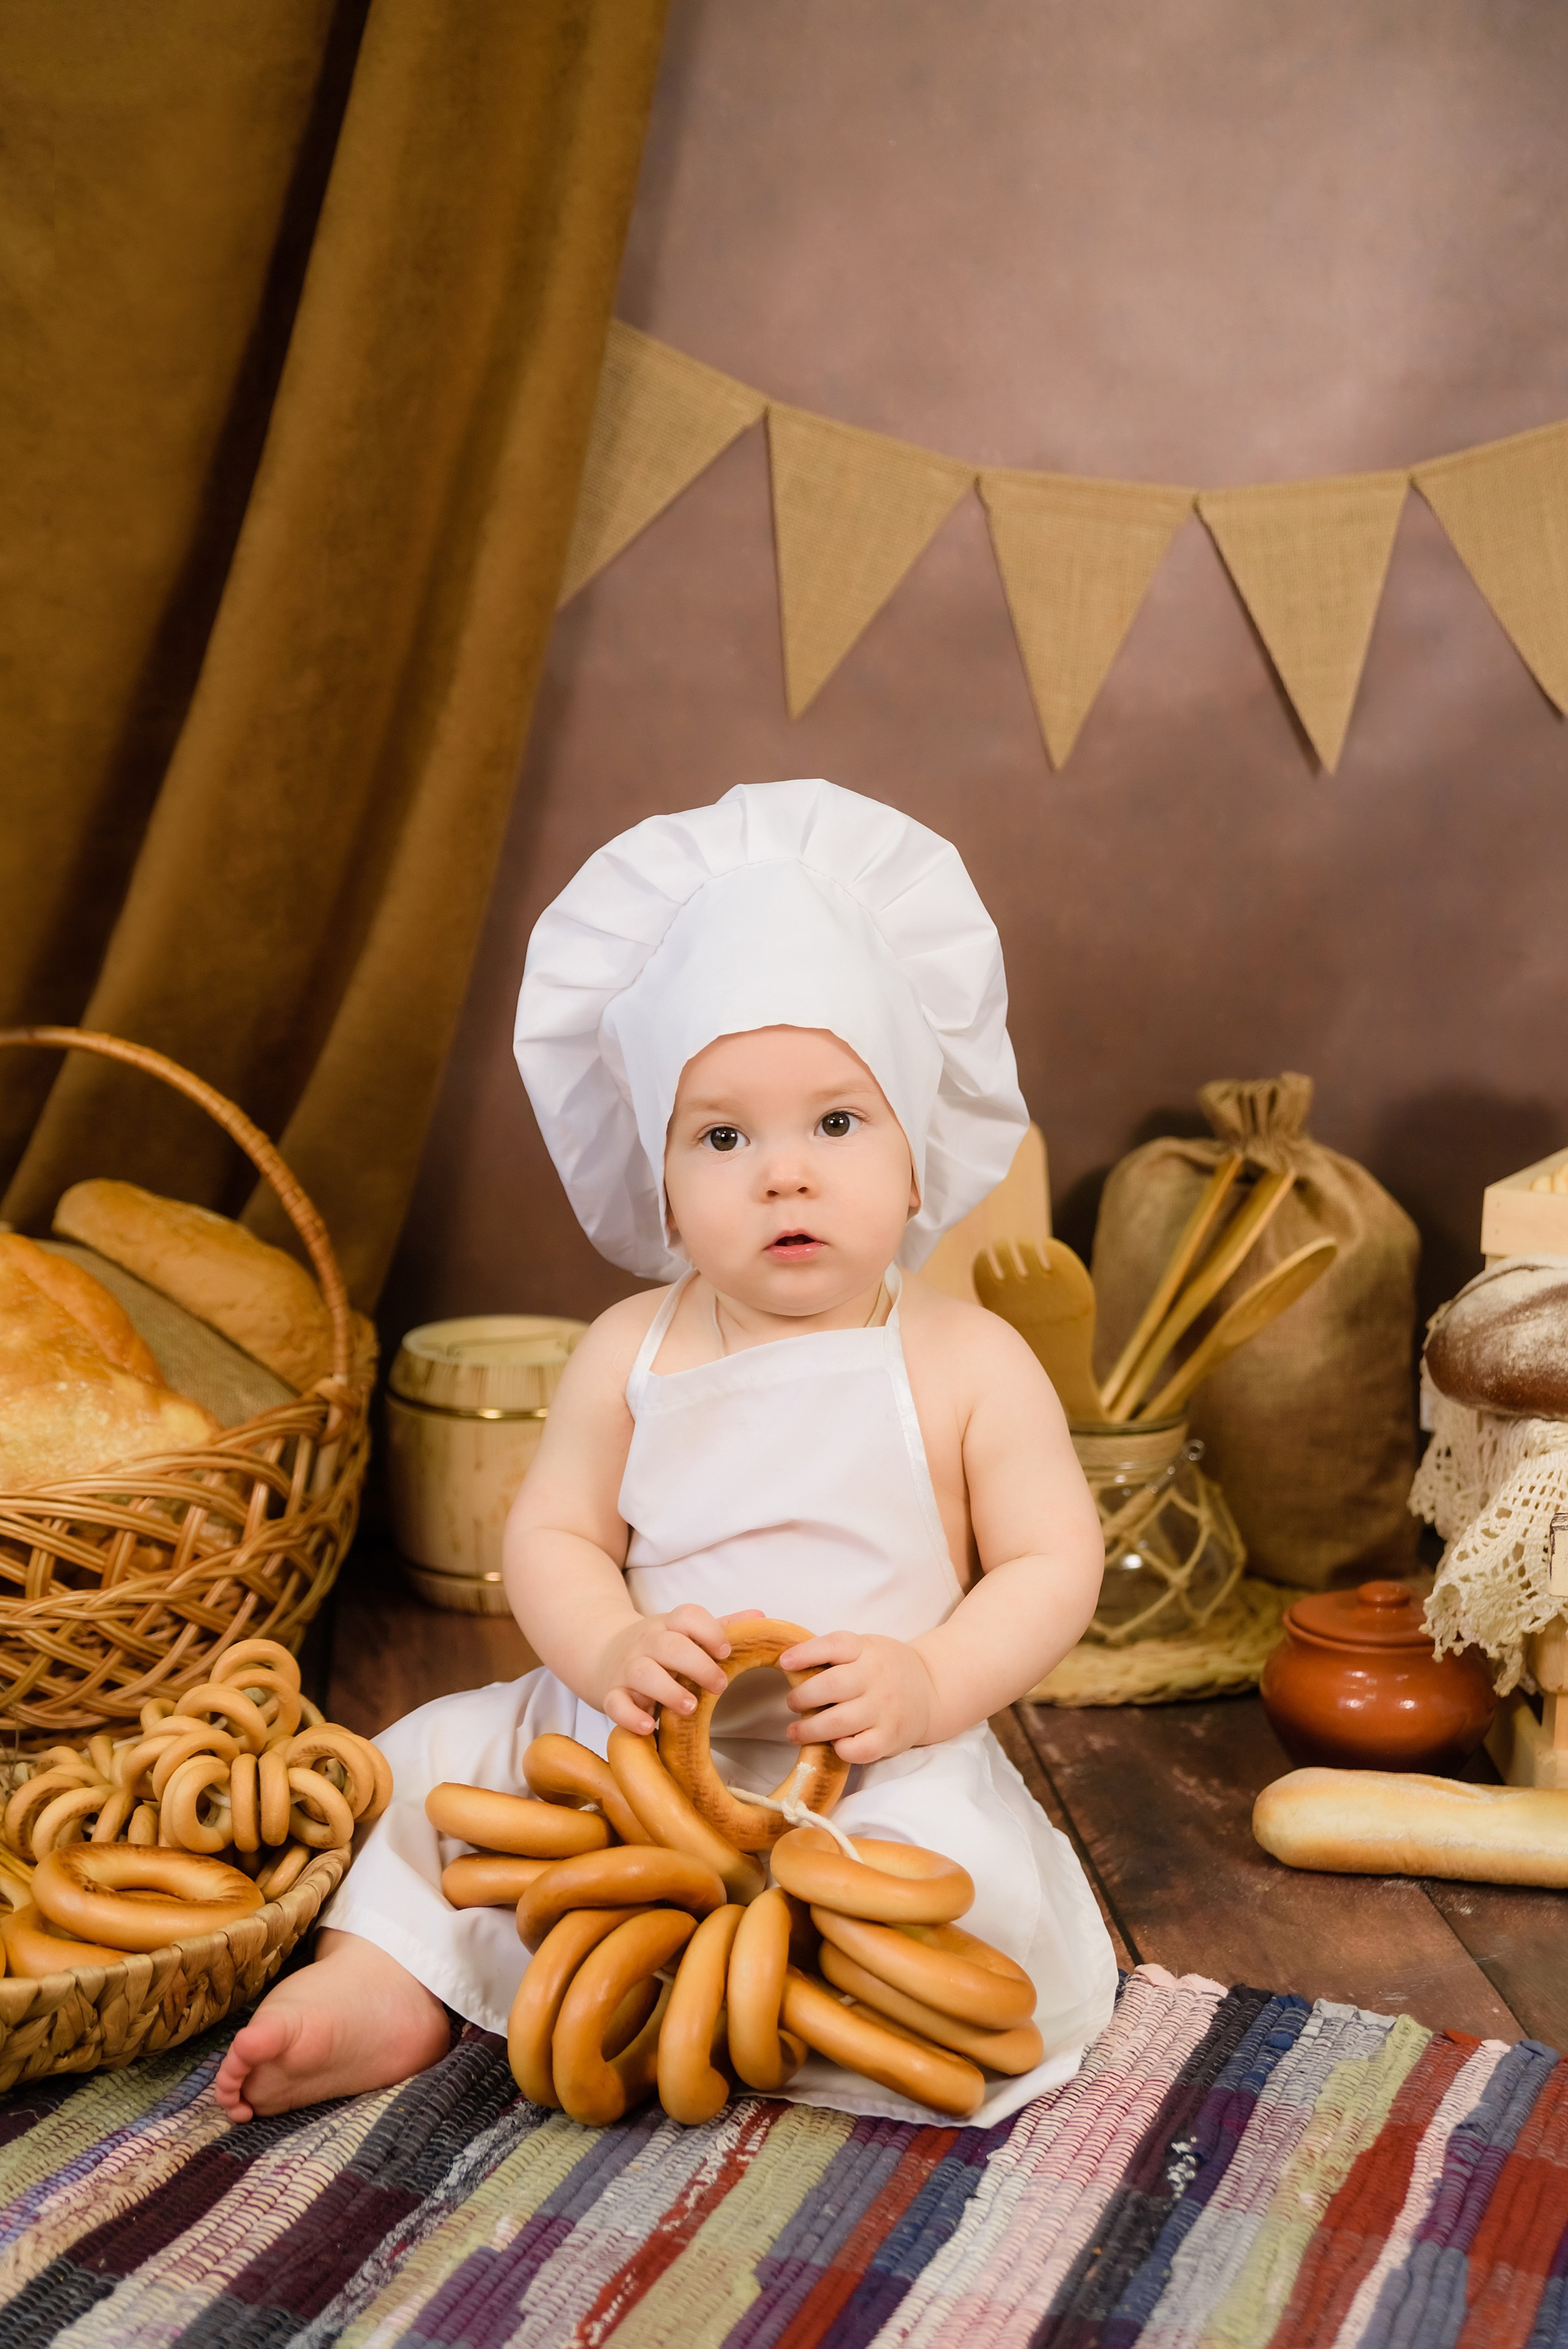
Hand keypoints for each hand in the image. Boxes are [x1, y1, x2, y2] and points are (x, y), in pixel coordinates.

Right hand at [597, 1605, 761, 1734]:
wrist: (602, 1653)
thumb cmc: (658, 1647)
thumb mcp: (684, 1633)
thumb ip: (721, 1627)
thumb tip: (761, 1616)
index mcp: (668, 1625)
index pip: (688, 1616)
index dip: (709, 1632)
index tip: (725, 1652)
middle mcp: (647, 1643)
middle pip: (670, 1646)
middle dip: (698, 1665)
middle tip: (720, 1685)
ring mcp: (627, 1668)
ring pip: (643, 1673)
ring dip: (668, 1690)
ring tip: (690, 1707)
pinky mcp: (610, 1694)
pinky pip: (616, 1704)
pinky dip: (630, 1716)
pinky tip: (649, 1726)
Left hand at [778, 1630, 936, 1763]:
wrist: (931, 1691)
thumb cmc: (885, 1668)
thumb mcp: (865, 1648)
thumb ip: (834, 1654)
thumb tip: (788, 1664)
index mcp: (867, 1649)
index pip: (834, 1645)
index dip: (805, 1653)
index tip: (784, 1662)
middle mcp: (876, 1677)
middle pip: (830, 1686)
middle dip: (802, 1697)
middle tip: (793, 1703)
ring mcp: (884, 1709)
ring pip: (837, 1722)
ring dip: (809, 1729)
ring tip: (795, 1731)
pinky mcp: (889, 1738)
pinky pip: (856, 1749)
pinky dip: (838, 1749)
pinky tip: (832, 1744)